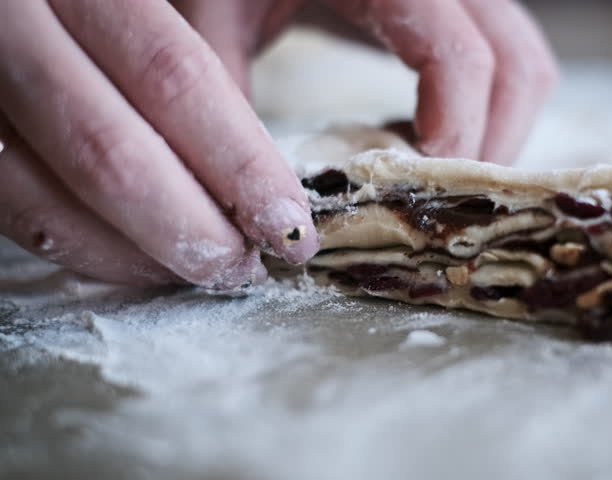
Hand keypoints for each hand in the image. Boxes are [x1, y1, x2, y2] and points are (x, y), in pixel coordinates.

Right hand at [0, 0, 318, 288]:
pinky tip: (134, 255)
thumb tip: (262, 177)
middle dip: (188, 229)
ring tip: (199, 270)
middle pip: (105, 152)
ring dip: (131, 252)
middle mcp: (12, 25)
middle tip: (242, 267)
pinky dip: (78, 242)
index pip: (173, 76)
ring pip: (41, 195)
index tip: (286, 224)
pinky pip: (9, 201)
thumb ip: (206, 64)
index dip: (239, 163)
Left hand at [173, 0, 559, 164]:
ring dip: (496, 131)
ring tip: (429, 172)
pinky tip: (424, 136)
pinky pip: (504, 58)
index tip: (419, 193)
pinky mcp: (455, 6)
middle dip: (490, 145)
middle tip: (434, 198)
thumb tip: (256, 205)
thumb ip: (223, 102)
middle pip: (518, 65)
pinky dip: (485, 109)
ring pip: (524, 64)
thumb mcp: (213, 18)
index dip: (456, 136)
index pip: (463, 58)